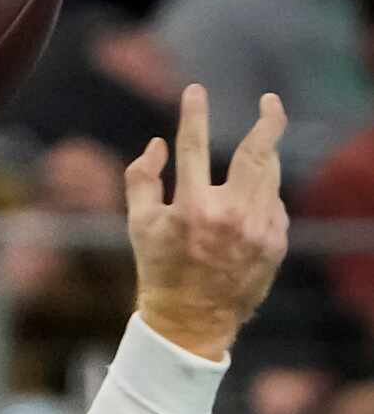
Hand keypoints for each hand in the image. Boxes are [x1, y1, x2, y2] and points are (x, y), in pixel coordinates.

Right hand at [128, 85, 288, 358]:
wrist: (190, 322)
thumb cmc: (159, 272)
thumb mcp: (138, 227)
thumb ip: (141, 180)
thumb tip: (157, 145)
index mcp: (191, 209)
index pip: (193, 146)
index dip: (193, 114)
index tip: (195, 91)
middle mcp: (229, 216)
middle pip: (258, 151)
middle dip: (268, 120)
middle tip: (270, 101)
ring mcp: (257, 229)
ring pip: (269, 175)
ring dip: (263, 159)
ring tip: (253, 156)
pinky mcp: (275, 242)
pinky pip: (273, 205)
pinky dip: (261, 199)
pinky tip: (245, 213)